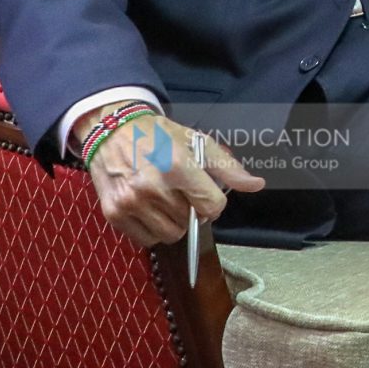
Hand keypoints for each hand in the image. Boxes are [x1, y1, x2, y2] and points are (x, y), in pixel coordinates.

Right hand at [81, 108, 264, 248]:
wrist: (111, 128)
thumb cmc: (158, 134)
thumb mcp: (196, 142)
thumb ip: (227, 167)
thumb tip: (256, 185)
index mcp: (178, 166)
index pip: (212, 205)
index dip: (214, 202)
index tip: (205, 194)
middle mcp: (153, 187)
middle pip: (190, 222)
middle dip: (192, 210)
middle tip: (180, 192)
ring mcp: (131, 202)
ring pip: (170, 234)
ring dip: (173, 222)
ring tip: (165, 201)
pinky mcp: (114, 213)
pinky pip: (146, 239)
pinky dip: (152, 229)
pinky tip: (149, 208)